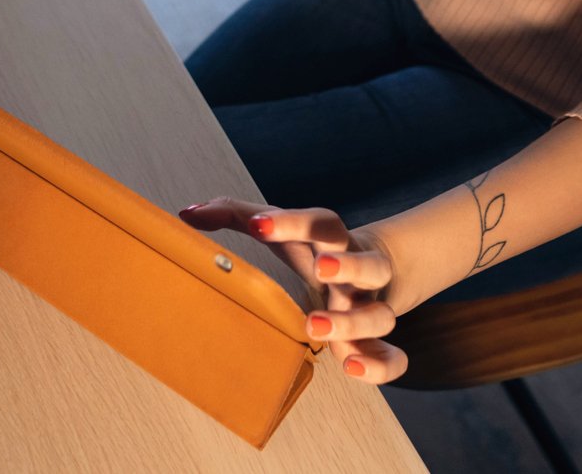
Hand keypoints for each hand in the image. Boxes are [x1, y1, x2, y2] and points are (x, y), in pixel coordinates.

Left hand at [179, 198, 406, 384]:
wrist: (371, 268)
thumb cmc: (310, 246)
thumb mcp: (277, 226)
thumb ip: (234, 214)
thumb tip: (187, 213)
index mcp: (332, 239)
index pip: (322, 222)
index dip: (292, 221)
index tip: (257, 224)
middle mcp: (358, 272)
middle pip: (368, 263)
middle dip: (348, 265)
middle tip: (322, 269)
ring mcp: (370, 307)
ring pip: (381, 314)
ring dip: (353, 322)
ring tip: (315, 327)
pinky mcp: (376, 342)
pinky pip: (393, 358)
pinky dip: (380, 366)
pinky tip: (350, 368)